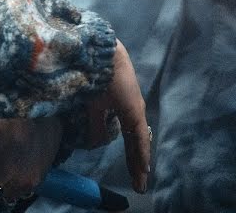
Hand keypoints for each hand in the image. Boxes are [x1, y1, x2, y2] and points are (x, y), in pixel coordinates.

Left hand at [0, 116, 63, 205]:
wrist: (45, 112)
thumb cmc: (14, 116)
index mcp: (5, 171)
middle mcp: (21, 181)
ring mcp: (33, 180)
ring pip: (12, 194)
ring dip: (4, 186)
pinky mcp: (42, 175)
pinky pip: (25, 187)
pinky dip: (16, 181)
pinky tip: (12, 168)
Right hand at [85, 40, 150, 193]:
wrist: (96, 51)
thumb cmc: (92, 71)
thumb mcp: (92, 104)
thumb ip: (95, 124)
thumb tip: (96, 144)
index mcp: (122, 106)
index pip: (128, 136)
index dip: (131, 154)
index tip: (135, 171)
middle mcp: (132, 109)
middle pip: (136, 142)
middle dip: (136, 163)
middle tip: (139, 184)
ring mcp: (135, 109)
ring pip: (140, 142)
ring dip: (139, 163)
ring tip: (141, 182)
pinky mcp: (134, 109)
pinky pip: (138, 136)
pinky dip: (141, 153)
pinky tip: (144, 167)